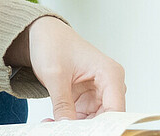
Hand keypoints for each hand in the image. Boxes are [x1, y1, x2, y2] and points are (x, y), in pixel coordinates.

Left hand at [6, 17, 125, 120]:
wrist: (43, 34)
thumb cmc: (53, 43)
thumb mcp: (55, 75)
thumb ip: (62, 104)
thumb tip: (66, 127)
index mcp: (110, 73)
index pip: (115, 110)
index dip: (102, 126)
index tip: (84, 132)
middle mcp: (109, 84)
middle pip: (106, 118)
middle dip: (87, 128)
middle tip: (65, 131)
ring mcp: (99, 93)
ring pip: (94, 121)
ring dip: (76, 127)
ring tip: (54, 127)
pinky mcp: (87, 99)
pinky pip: (83, 118)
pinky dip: (70, 123)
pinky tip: (53, 123)